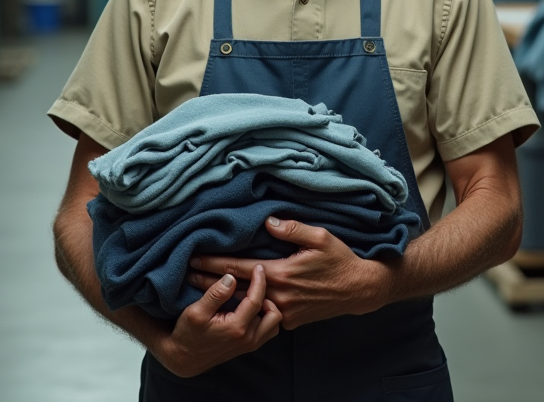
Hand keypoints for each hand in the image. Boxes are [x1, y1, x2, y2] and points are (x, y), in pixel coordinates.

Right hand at [156, 264, 282, 377]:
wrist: (185, 359)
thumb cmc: (188, 333)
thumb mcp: (196, 312)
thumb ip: (216, 294)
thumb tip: (232, 277)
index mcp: (236, 328)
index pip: (256, 300)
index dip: (259, 281)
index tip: (258, 267)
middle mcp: (248, 338)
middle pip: (274, 314)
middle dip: (268, 296)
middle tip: (254, 286)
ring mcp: (250, 345)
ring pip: (274, 323)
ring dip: (268, 308)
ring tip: (253, 297)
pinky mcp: (249, 346)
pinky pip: (268, 331)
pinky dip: (266, 318)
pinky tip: (252, 309)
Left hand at [187, 217, 391, 329]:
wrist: (359, 290)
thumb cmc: (340, 260)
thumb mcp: (320, 237)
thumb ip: (292, 229)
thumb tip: (268, 222)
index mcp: (280, 274)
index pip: (237, 268)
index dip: (212, 263)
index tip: (192, 258)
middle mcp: (278, 296)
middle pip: (235, 289)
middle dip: (208, 281)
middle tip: (184, 274)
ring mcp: (284, 312)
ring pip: (248, 304)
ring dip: (227, 297)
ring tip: (203, 288)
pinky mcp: (291, 321)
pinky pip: (266, 313)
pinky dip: (251, 306)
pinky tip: (237, 301)